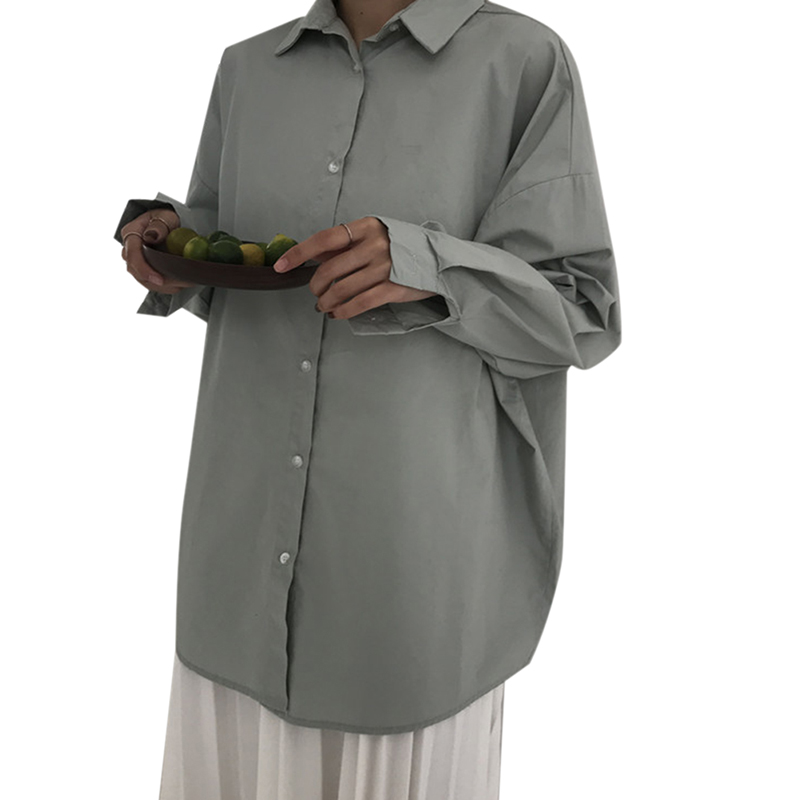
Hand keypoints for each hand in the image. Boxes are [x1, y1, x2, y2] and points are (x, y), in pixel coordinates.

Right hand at [120, 209, 197, 294]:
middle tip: (179, 285)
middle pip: (136, 271)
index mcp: (131, 233)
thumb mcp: (165, 217)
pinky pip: (149, 281)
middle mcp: (128, 248)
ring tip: (181, 285)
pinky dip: (164, 286)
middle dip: (157, 282)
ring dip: (162, 286)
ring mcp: (134, 260)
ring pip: (143, 280)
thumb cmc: (164, 218)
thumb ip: (159, 226)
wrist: (165, 222)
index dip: (144, 270)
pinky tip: (178, 285)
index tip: (159, 280)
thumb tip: (151, 236)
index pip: (133, 255)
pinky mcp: (142, 268)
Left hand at [273, 216, 437, 318]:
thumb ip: (347, 244)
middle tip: (315, 293)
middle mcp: (375, 245)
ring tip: (324, 306)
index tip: (280, 266)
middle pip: (330, 269)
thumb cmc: (402, 247)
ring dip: (326, 302)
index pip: (324, 239)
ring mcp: (385, 267)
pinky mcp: (393, 288)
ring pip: (341, 289)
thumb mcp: (375, 236)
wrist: (438, 260)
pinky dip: (343, 311)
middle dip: (316, 286)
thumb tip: (314, 255)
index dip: (299, 253)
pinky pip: (358, 303)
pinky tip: (337, 314)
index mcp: (367, 227)